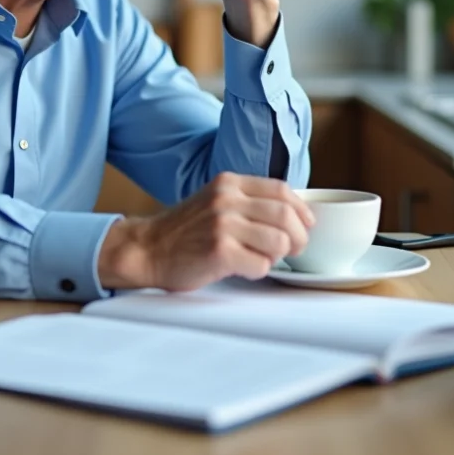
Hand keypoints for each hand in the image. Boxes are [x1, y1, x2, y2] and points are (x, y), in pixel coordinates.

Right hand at [97, 172, 314, 291]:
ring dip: (277, 256)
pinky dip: (259, 271)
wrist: (147, 249)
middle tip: (293, 249)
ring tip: (262, 259)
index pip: (281, 189)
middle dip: (298, 237)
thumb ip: (247, 201)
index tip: (306, 224)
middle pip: (286, 215)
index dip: (301, 210)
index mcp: (229, 183)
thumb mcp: (214, 201)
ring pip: (278, 241)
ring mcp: (223, 225)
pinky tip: (244, 268)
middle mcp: (227, 199)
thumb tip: (292, 214)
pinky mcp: (219, 251)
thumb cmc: (183, 231)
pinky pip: (261, 265)